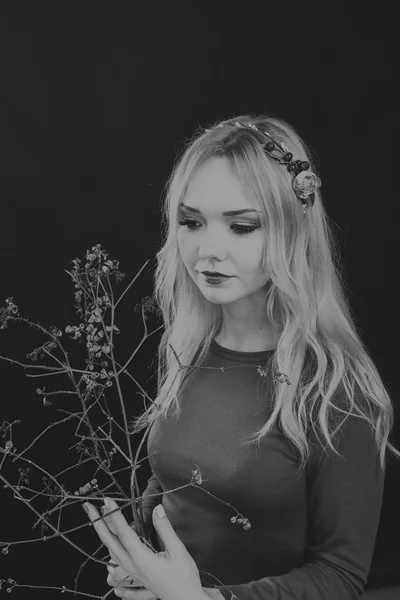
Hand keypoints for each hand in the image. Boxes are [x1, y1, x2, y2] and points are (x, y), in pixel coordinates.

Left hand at [83, 497, 205, 599]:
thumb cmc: (184, 577)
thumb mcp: (178, 551)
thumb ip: (165, 529)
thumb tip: (157, 509)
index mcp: (142, 559)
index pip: (123, 532)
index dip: (114, 515)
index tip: (107, 500)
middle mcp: (132, 566)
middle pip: (109, 541)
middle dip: (98, 522)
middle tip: (90, 507)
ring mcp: (131, 571)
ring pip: (110, 550)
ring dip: (103, 532)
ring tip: (99, 517)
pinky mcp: (133, 574)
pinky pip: (115, 559)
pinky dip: (109, 546)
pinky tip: (109, 540)